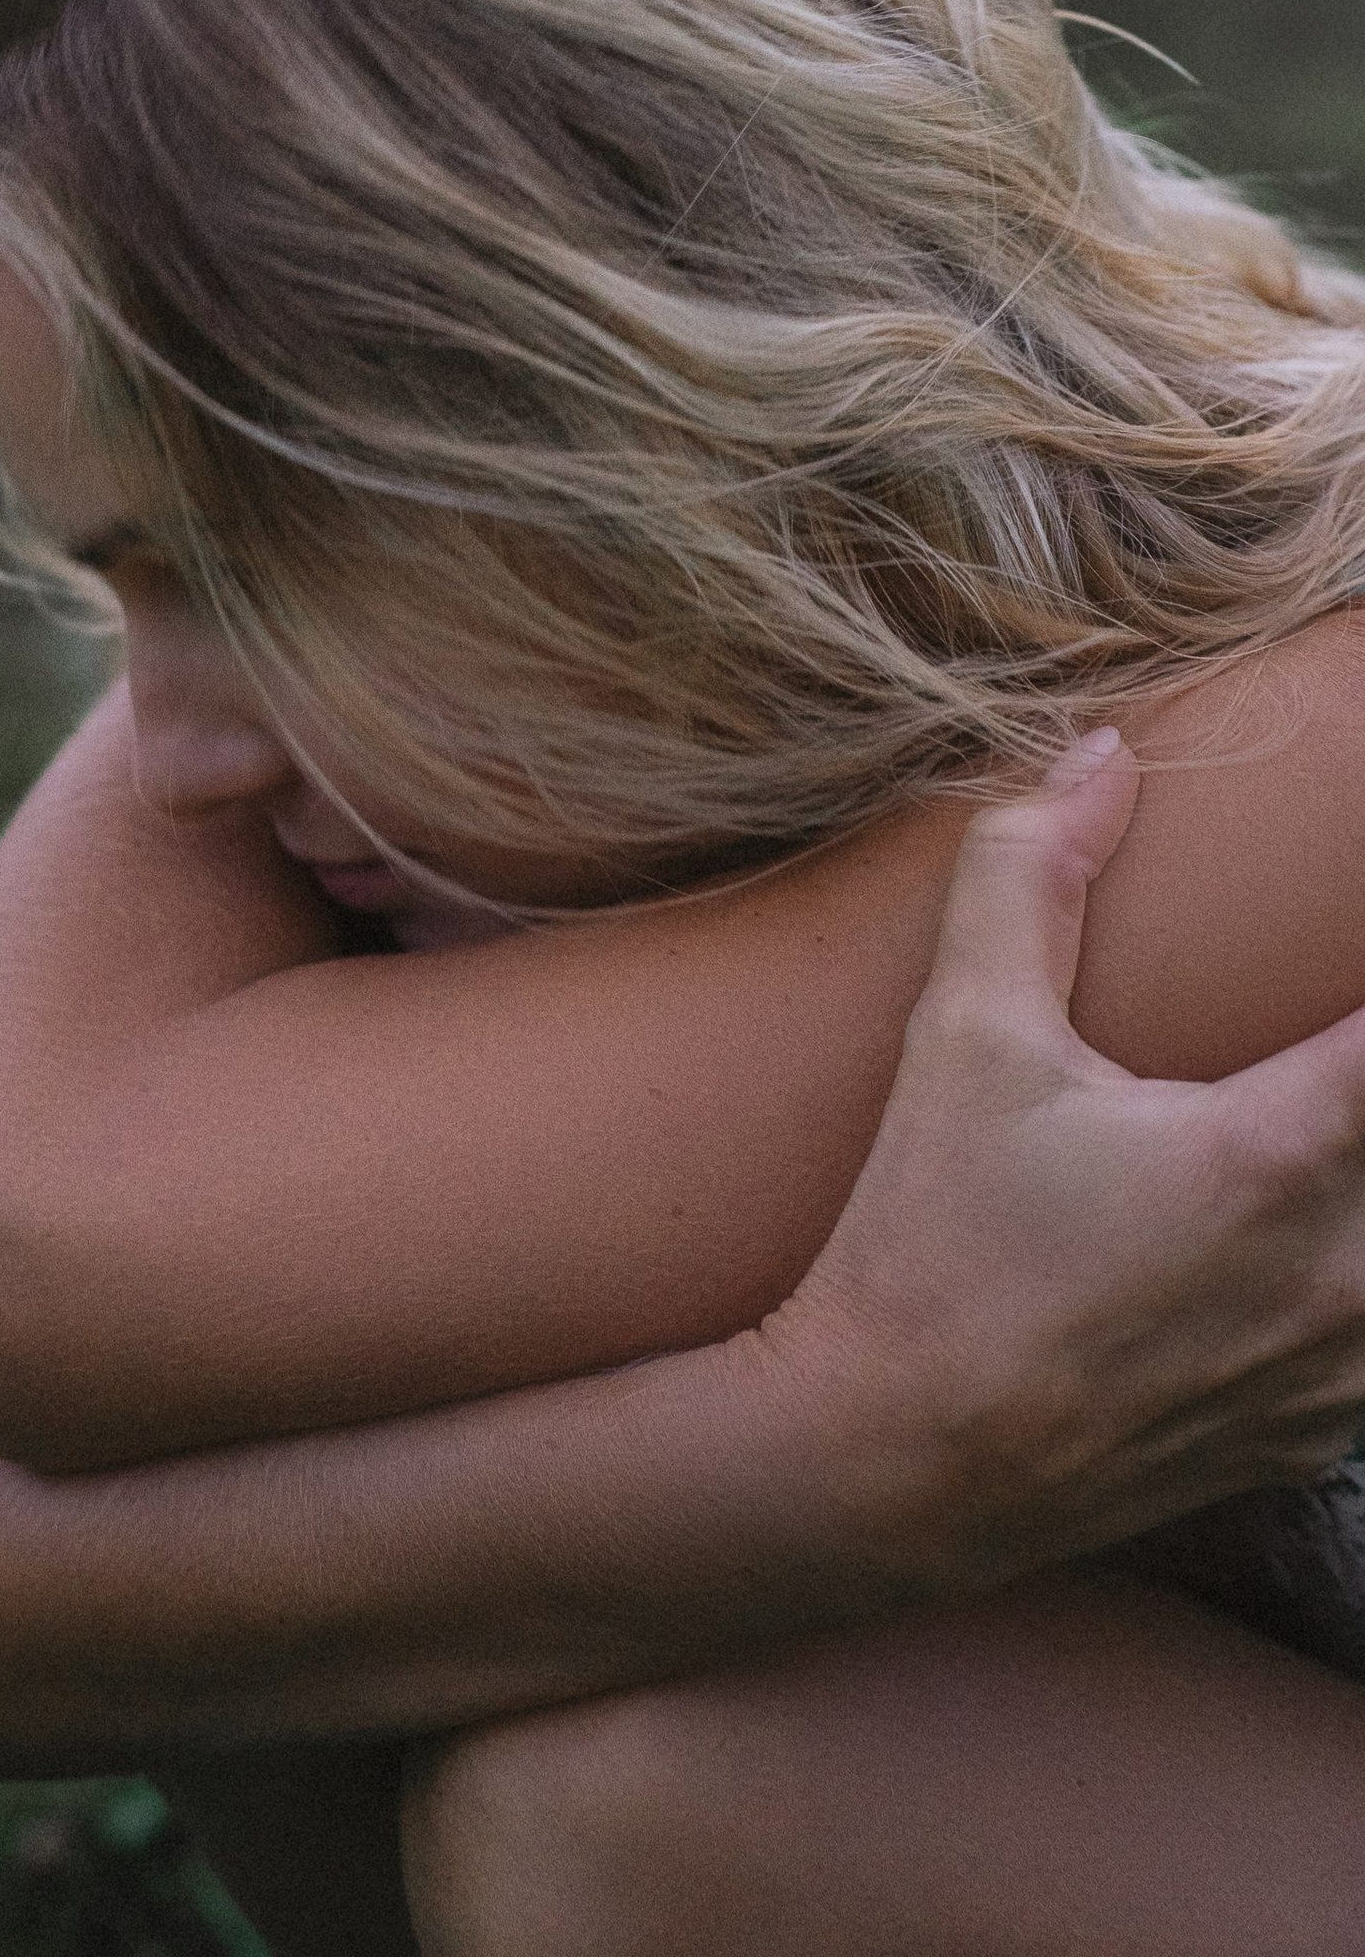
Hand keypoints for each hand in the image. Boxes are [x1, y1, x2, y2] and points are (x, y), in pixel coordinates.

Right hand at [769, 729, 1364, 1588]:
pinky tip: (1324, 1238)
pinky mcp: (1319, 1434)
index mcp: (1268, 1161)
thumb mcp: (963, 1037)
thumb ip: (1027, 875)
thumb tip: (1099, 754)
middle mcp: (1336, 1276)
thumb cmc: (925, 1238)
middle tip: (1333, 1050)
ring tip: (1330, 1132)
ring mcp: (1338, 1371)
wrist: (891, 1457)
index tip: (1351, 946)